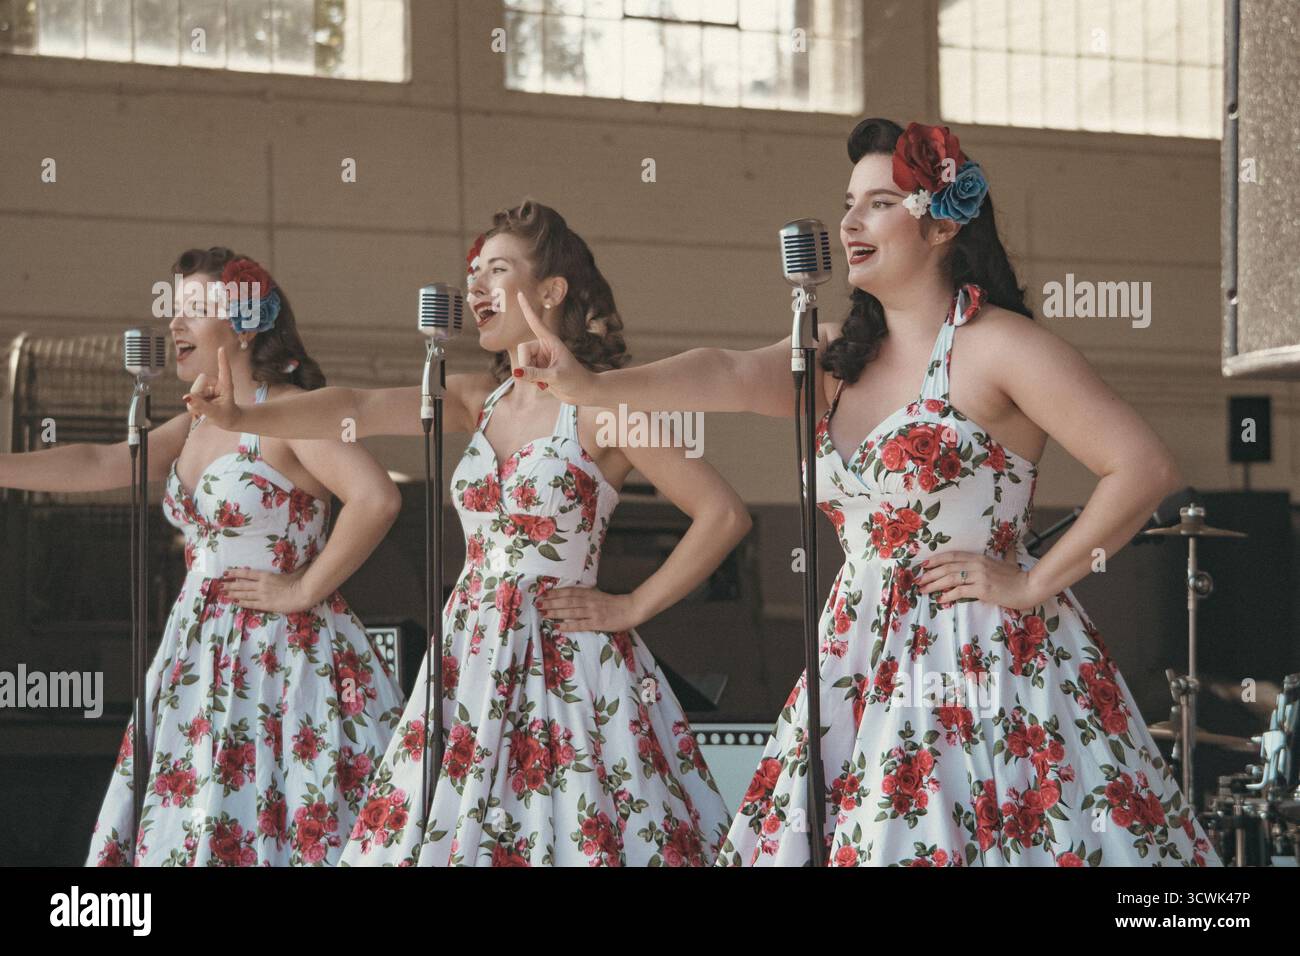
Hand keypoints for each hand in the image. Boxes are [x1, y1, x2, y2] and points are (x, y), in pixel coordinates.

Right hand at [183, 346, 243, 431]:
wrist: (227, 420)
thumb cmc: (226, 416)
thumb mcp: (215, 413)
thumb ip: (201, 406)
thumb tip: (186, 397)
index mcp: (226, 385)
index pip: (224, 370)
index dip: (222, 360)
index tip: (222, 348)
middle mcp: (216, 383)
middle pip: (200, 380)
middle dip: (198, 395)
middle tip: (205, 409)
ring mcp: (208, 387)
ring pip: (193, 391)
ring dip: (195, 403)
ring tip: (205, 410)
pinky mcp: (201, 392)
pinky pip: (190, 397)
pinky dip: (192, 406)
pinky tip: (200, 410)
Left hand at [221, 566, 315, 613]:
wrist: (302, 594)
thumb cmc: (300, 581)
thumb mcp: (292, 571)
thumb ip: (290, 567)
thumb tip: (298, 559)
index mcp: (266, 575)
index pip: (246, 573)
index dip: (235, 573)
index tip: (226, 572)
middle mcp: (261, 585)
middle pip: (241, 584)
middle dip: (229, 584)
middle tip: (220, 585)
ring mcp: (262, 595)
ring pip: (243, 594)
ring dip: (232, 594)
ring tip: (223, 593)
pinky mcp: (266, 605)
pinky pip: (251, 604)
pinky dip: (242, 602)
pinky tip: (235, 602)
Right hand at [514, 291, 598, 404]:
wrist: (583, 392)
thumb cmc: (575, 380)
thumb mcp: (555, 376)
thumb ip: (535, 374)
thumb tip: (516, 373)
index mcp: (551, 341)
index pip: (535, 322)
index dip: (527, 308)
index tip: (520, 293)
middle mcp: (544, 347)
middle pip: (523, 350)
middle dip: (526, 364)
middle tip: (539, 377)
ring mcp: (541, 358)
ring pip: (522, 363)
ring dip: (530, 375)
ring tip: (546, 381)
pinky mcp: (539, 369)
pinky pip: (525, 373)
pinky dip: (531, 380)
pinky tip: (544, 385)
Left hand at [536, 587, 641, 633]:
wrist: (631, 609)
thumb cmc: (613, 603)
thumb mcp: (598, 595)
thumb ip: (585, 595)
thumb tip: (568, 596)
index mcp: (589, 593)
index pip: (569, 592)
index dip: (555, 593)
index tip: (543, 594)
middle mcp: (589, 601)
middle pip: (567, 601)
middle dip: (552, 602)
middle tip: (538, 603)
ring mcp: (593, 612)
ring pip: (571, 612)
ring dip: (556, 612)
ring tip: (544, 613)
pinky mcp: (597, 623)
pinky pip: (581, 625)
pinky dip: (569, 625)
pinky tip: (559, 626)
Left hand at [915, 550, 1044, 610]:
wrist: (1029, 587)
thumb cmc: (1018, 577)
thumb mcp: (1008, 562)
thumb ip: (1004, 555)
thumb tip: (1008, 547)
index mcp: (979, 557)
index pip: (952, 556)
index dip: (936, 559)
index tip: (924, 565)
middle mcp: (977, 564)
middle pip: (947, 567)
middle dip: (930, 573)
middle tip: (917, 580)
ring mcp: (979, 576)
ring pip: (950, 578)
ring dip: (934, 584)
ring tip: (923, 590)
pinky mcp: (982, 589)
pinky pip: (960, 591)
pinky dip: (948, 595)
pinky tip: (940, 599)